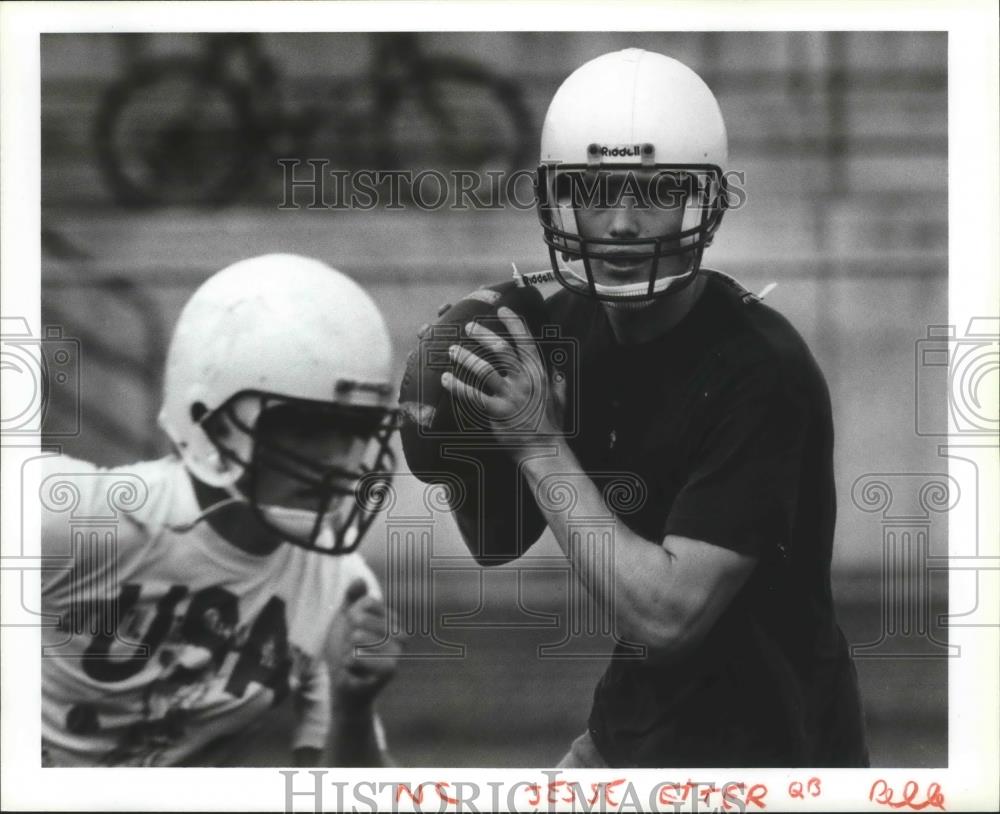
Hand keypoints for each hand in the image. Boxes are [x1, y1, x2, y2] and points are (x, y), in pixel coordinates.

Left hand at [330, 579, 399, 708]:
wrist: (344, 685)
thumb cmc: (345, 651)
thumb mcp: (344, 620)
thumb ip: (351, 598)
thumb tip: (360, 579)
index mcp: (392, 619)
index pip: (366, 603)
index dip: (351, 616)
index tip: (353, 632)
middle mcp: (400, 633)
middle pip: (361, 619)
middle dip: (347, 636)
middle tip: (353, 650)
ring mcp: (397, 652)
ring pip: (357, 637)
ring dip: (347, 650)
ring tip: (353, 660)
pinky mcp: (390, 670)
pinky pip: (357, 657)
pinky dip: (347, 663)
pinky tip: (353, 670)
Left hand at [441, 306, 566, 449]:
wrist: (543, 450)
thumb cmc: (551, 426)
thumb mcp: (559, 399)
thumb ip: (558, 382)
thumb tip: (559, 371)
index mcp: (539, 374)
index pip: (526, 341)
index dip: (514, 323)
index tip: (503, 309)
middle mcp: (525, 380)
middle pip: (501, 349)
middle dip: (483, 334)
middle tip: (468, 326)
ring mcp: (511, 396)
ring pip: (484, 369)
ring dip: (465, 357)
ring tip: (452, 350)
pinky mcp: (497, 412)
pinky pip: (473, 395)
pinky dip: (457, 385)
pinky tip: (445, 379)